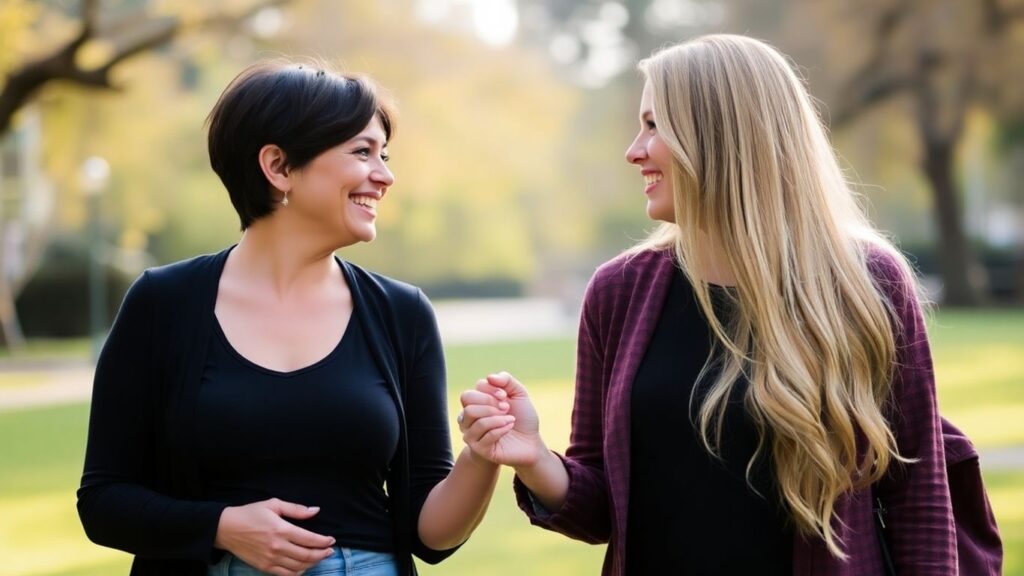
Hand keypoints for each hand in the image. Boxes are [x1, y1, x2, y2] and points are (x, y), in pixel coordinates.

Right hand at [214, 498, 335, 575]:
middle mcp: (277, 546)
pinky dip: (298, 573)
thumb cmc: (251, 513)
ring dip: (312, 564)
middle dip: (322, 554)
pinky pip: (286, 575)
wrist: (226, 528)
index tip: (331, 540)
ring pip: (298, 567)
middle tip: (330, 550)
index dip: (324, 541)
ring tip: (319, 557)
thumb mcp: (274, 504)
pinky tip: (304, 567)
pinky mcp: (264, 567)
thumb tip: (316, 510)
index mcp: (281, 529)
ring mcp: (270, 559)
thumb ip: (296, 509)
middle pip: (307, 555)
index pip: (309, 539)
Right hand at [458, 372, 544, 467]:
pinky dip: (502, 429)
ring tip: (510, 419)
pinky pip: (486, 436)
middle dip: (491, 405)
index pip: (470, 394)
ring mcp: (473, 435)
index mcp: (476, 405)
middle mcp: (470, 420)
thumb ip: (506, 380)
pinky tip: (509, 428)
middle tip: (506, 408)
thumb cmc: (523, 417)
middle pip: (468, 406)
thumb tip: (489, 377)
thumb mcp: (518, 393)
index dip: (489, 391)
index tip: (505, 395)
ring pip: (476, 421)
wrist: (532, 441)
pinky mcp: (480, 449)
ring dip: (498, 418)